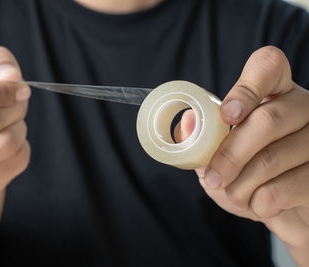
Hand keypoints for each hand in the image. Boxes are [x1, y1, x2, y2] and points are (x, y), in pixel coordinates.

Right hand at [0, 47, 30, 191]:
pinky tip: (11, 142)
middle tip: (17, 106)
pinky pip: (17, 160)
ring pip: (5, 143)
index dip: (0, 91)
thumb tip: (11, 75)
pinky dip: (23, 147)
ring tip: (13, 123)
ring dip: (20, 128)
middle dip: (16, 109)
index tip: (20, 89)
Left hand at [175, 46, 308, 264]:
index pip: (269, 66)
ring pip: (272, 158)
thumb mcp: (215, 156)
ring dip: (240, 185)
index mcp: (273, 92)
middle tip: (213, 178)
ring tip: (233, 194)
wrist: (280, 210)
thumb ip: (199, 138)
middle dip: (230, 155)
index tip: (227, 115)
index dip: (247, 87)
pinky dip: (259, 203)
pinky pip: (286, 188)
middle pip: (266, 120)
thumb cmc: (245, 175)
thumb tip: (189, 120)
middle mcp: (302, 107)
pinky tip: (257, 204)